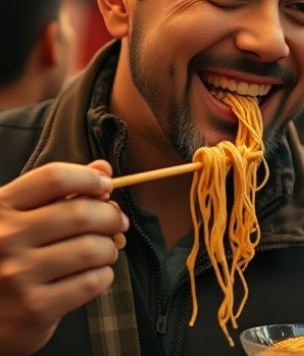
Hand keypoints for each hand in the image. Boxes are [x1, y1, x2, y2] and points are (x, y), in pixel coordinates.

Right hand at [0, 160, 129, 355]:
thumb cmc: (5, 261)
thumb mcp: (19, 219)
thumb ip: (57, 192)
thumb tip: (102, 168)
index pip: (54, 178)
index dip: (89, 179)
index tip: (105, 186)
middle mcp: (4, 238)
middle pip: (80, 212)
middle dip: (111, 216)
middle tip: (118, 222)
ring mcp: (17, 274)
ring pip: (93, 248)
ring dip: (109, 248)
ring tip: (104, 251)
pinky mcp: (35, 308)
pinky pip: (93, 281)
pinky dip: (104, 275)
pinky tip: (94, 275)